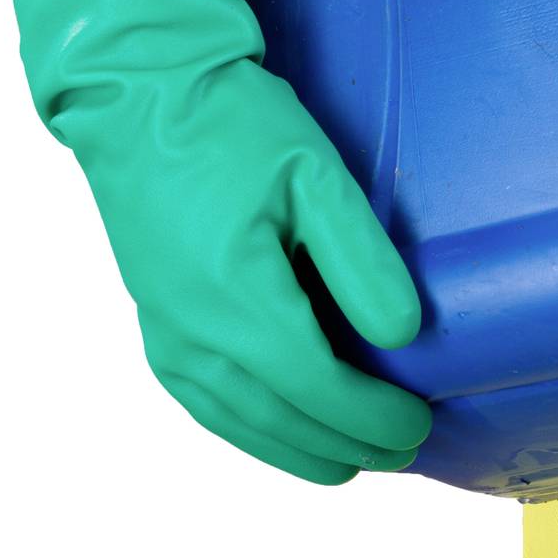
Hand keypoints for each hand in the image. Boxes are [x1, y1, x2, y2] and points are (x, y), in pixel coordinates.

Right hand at [74, 62, 430, 485]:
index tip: (419, 423)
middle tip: (403, 452)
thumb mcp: (317, 177)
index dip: (372, 418)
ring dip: (300, 450)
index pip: (318, 389)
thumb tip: (400, 335)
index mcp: (236, 297)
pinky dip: (251, 429)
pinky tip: (284, 432)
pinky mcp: (155, 325)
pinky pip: (204, 404)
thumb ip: (362, 262)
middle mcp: (193, 332)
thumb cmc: (231, 126)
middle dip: (348, 446)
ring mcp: (166, 332)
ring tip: (353, 461)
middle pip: (281, 419)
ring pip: (238, 423)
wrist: (138, 97)